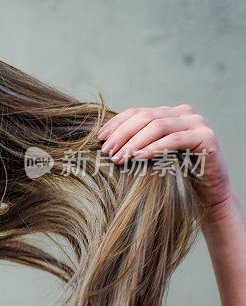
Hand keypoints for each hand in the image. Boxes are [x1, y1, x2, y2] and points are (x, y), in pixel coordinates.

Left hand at [97, 104, 232, 209]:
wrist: (207, 193)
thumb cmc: (173, 174)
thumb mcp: (150, 154)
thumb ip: (135, 142)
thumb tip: (102, 142)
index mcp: (166, 113)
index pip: (136, 112)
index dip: (116, 124)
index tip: (99, 138)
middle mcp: (182, 113)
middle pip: (144, 117)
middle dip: (122, 134)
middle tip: (107, 151)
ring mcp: (196, 123)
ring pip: (157, 126)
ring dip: (134, 142)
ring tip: (119, 157)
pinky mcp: (206, 137)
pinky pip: (175, 139)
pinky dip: (154, 148)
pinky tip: (139, 157)